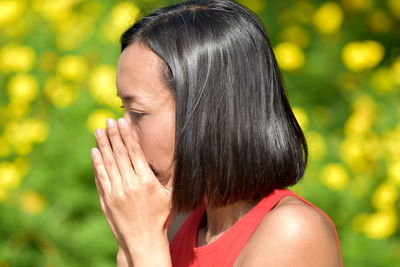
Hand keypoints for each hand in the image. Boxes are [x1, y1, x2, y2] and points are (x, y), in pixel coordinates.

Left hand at [91, 118, 172, 261]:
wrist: (143, 240)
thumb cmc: (160, 217)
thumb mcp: (171, 195)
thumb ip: (173, 176)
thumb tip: (177, 158)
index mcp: (146, 181)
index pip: (135, 152)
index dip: (128, 135)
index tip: (123, 121)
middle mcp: (130, 184)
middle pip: (119, 153)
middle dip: (114, 135)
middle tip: (109, 120)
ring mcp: (116, 192)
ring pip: (108, 162)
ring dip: (103, 144)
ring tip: (98, 130)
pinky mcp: (107, 199)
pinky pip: (101, 177)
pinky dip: (97, 163)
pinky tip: (94, 151)